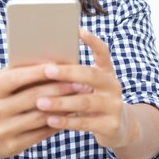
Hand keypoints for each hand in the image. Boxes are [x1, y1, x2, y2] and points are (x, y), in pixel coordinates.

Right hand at [0, 64, 80, 157]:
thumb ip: (19, 72)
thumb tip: (51, 61)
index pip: (15, 78)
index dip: (38, 72)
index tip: (60, 65)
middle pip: (32, 97)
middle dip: (59, 88)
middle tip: (80, 83)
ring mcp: (2, 131)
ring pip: (40, 116)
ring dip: (64, 106)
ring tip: (80, 98)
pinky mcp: (12, 146)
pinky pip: (41, 132)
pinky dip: (58, 122)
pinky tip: (71, 114)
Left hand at [35, 29, 137, 148]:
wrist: (119, 127)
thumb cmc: (94, 100)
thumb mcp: (90, 86)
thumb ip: (75, 77)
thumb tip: (43, 64)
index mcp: (107, 72)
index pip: (103, 52)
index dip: (92, 41)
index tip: (78, 30)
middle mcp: (113, 86)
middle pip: (91, 75)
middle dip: (68, 73)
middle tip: (47, 70)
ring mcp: (114, 106)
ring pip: (84, 101)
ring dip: (60, 102)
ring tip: (40, 102)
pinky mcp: (110, 125)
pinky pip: (84, 123)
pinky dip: (65, 121)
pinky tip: (49, 120)